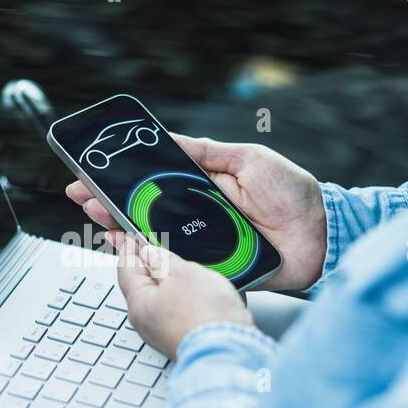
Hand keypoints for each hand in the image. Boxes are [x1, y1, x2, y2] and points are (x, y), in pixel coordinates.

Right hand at [66, 133, 325, 290]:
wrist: (325, 234)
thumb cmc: (294, 193)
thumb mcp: (249, 159)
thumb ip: (208, 152)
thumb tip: (169, 139)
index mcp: (205, 186)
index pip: (155, 181)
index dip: (124, 177)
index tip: (95, 172)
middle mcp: (200, 215)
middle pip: (146, 210)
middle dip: (111, 201)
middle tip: (82, 195)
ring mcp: (205, 243)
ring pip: (156, 238)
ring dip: (123, 228)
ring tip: (96, 216)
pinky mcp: (215, 268)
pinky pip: (179, 264)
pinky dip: (153, 259)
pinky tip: (128, 249)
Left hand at [114, 231, 255, 358]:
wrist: (230, 351)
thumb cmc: (206, 317)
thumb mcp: (183, 273)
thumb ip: (163, 260)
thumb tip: (149, 253)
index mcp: (139, 302)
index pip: (126, 267)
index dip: (128, 247)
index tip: (128, 234)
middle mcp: (146, 321)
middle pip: (143, 284)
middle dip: (150, 264)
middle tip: (154, 246)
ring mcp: (164, 332)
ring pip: (163, 298)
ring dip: (171, 282)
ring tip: (184, 269)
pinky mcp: (183, 338)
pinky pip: (178, 311)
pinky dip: (183, 298)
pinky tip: (198, 293)